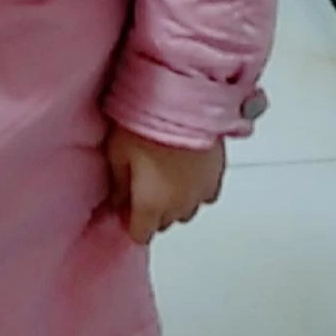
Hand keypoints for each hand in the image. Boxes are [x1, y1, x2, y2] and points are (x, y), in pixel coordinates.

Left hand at [105, 125, 224, 245]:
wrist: (187, 100)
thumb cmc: (147, 124)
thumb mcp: (117, 152)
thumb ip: (118, 184)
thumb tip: (117, 201)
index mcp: (151, 206)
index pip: (140, 235)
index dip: (129, 223)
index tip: (123, 206)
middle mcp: (179, 206)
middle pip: (163, 224)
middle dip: (151, 211)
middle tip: (140, 186)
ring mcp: (202, 192)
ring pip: (185, 212)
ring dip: (174, 202)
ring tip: (164, 176)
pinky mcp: (219, 175)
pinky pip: (205, 195)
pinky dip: (195, 189)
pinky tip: (186, 171)